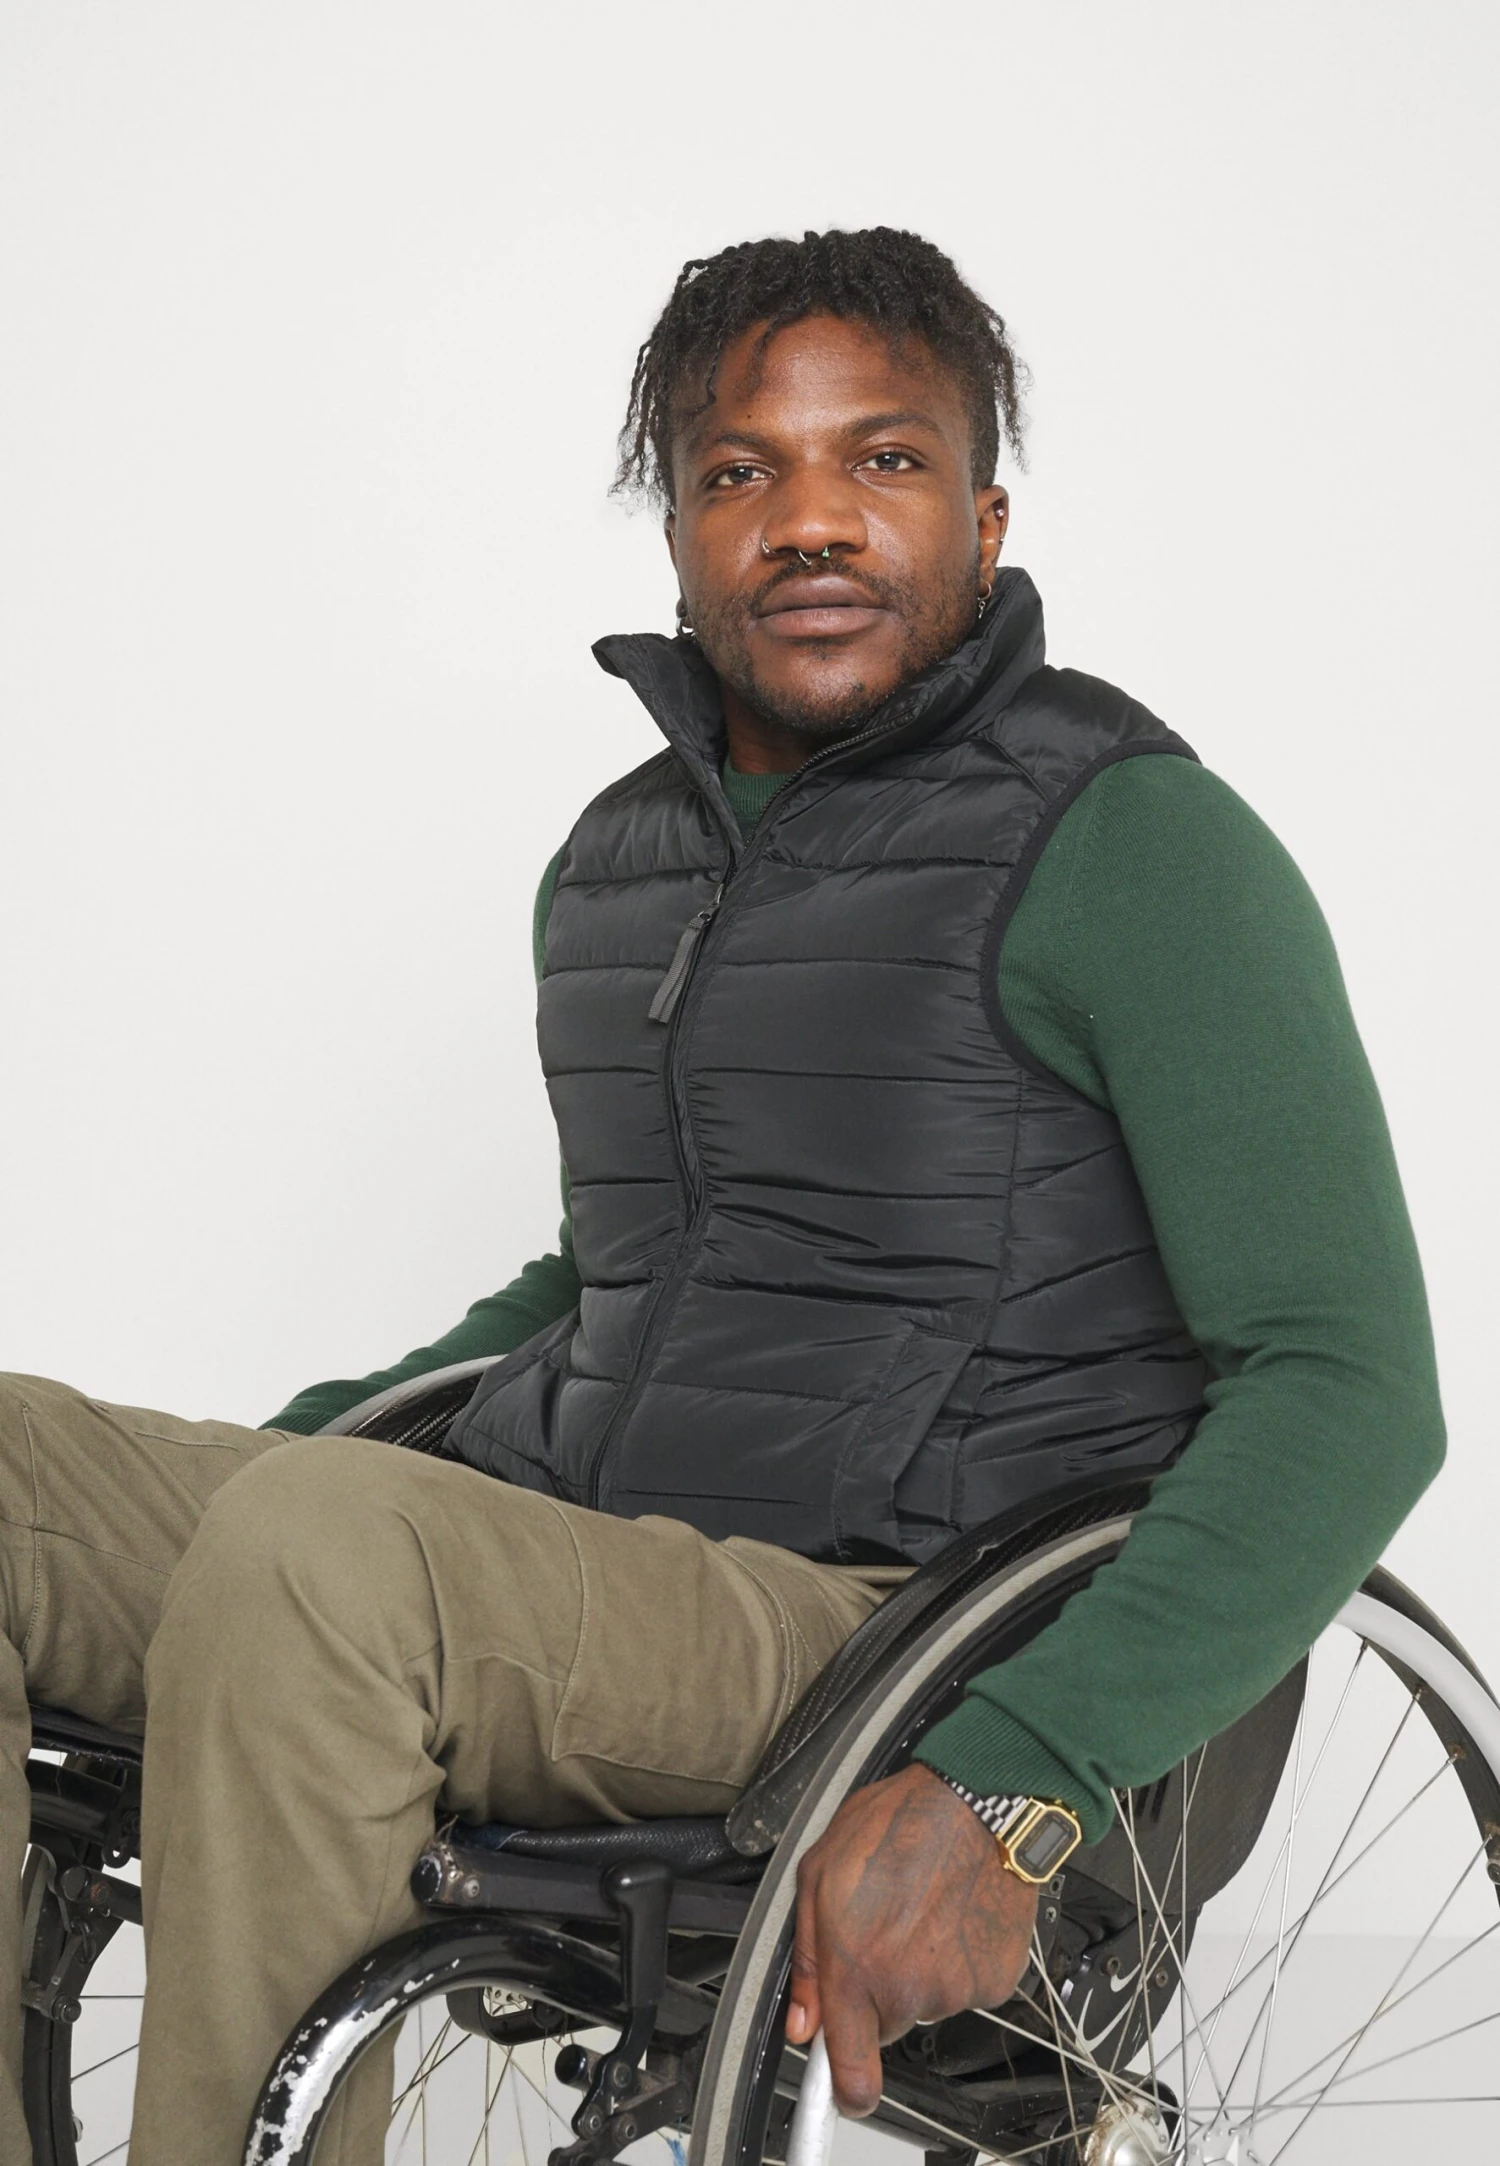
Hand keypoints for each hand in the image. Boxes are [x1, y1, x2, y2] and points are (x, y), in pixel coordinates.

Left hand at [785, 1762, 1037, 2116]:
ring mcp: (956, 1989)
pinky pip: (967, 1987)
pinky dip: (960, 1959)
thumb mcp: (819, 1873)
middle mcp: (908, 1989)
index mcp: (857, 1967)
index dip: (845, 2090)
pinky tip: (954, 1913)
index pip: (851, 2071)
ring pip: (927, 2001)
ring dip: (922, 1967)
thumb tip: (802, 2020)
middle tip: (887, 1924)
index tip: (845, 2093)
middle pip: (886, 2021)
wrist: (977, 1801)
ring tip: (924, 1905)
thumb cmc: (897, 1824)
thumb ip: (806, 1958)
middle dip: (881, 1985)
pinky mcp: (995, 1980)